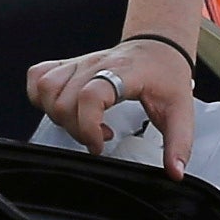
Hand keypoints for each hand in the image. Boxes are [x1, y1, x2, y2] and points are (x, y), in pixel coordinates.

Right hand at [26, 31, 199, 154]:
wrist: (158, 48)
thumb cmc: (166, 76)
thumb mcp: (181, 111)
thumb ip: (179, 143)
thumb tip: (174, 172)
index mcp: (124, 73)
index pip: (90, 94)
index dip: (88, 126)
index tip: (100, 144)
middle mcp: (96, 64)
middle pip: (64, 99)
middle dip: (76, 129)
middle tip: (98, 137)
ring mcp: (79, 63)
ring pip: (46, 88)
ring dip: (58, 115)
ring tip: (82, 124)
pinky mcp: (68, 64)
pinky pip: (38, 76)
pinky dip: (40, 97)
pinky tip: (62, 109)